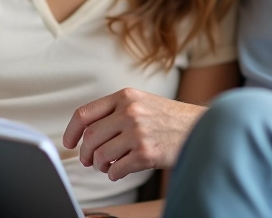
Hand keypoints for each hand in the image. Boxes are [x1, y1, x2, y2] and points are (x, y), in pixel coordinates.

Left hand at [63, 88, 205, 180]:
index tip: (69, 143)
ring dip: (100, 165)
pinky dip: (114, 174)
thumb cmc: (170, 119)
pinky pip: (117, 169)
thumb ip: (116, 111)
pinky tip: (120, 172)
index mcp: (125, 96)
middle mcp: (130, 112)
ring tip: (108, 166)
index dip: (71, 131)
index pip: (84, 114)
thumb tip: (86, 132)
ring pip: (101, 155)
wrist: (202, 128)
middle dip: (85, 153)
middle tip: (89, 161)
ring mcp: (138, 132)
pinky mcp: (147, 152)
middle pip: (90, 137)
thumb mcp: (142, 102)